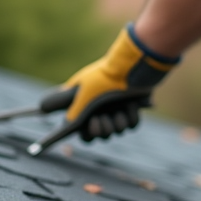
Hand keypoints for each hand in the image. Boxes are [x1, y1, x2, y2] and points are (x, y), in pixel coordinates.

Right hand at [61, 25, 177, 140]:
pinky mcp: (133, 110)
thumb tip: (67, 125)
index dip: (86, 134)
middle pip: (102, 136)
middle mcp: (103, 111)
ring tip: (117, 108)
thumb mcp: (85, 93)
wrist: (129, 64)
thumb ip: (74, 111)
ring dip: (117, 121)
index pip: (85, 134)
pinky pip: (132, 125)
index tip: (87, 126)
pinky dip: (131, 116)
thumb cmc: (103, 76)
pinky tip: (130, 104)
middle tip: (100, 117)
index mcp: (88, 108)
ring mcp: (118, 111)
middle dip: (102, 128)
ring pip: (118, 131)